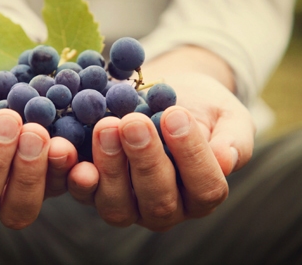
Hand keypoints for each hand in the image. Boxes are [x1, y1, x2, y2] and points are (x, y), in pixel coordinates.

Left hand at [67, 72, 254, 231]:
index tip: (176, 115)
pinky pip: (83, 192)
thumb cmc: (202, 107)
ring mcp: (127, 204)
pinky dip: (74, 174)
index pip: (204, 187)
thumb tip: (226, 160)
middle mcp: (165, 208)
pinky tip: (67, 149)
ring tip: (106, 126)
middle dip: (145, 160)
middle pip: (157, 200)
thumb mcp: (228, 116)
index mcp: (202, 193)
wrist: (167, 94)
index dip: (191, 155)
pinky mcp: (95, 190)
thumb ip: (234, 139)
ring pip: (117, 204)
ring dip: (109, 167)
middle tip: (134, 122)